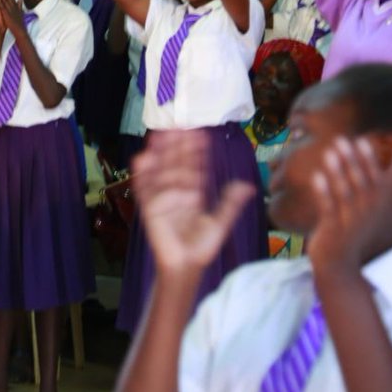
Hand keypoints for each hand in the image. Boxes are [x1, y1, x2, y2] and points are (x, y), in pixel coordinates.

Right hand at [133, 129, 255, 276]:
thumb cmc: (201, 248)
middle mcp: (176, 192)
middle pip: (175, 163)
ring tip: (161, 134)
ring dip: (160, 153)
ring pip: (160, 171)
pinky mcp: (150, 209)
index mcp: (193, 193)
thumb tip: (247, 186)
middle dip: (175, 145)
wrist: (186, 266)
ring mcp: (162, 199)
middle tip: (177, 125)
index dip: (195, 150)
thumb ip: (230, 204)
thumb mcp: (220, 224)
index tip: (198, 132)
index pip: (194, 166)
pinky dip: (143, 175)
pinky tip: (143, 158)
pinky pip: (146, 190)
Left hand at [305, 137, 391, 274]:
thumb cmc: (349, 231)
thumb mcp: (361, 210)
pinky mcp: (333, 230)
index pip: (377, 179)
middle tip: (342, 139)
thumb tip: (366, 161)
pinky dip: (323, 191)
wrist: (339, 264)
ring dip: (337, 171)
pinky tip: (316, 176)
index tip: (363, 140)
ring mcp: (350, 222)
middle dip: (352, 160)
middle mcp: (366, 213)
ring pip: (344, 193)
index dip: (370, 160)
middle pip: (360, 182)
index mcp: (376, 207)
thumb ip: (366, 188)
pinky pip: (328, 208)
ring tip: (329, 151)